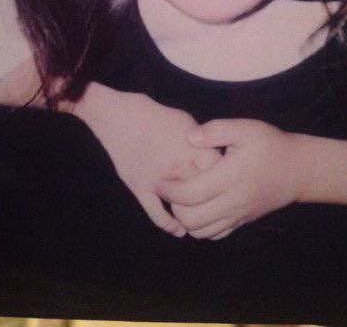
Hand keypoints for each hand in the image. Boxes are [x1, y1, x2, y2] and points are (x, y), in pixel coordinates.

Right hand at [74, 85, 219, 236]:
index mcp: (193, 148)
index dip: (225, 178)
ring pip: (183, 206)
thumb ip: (202, 142)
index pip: (219, 171)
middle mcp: (179, 166)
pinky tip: (179, 230)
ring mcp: (159, 179)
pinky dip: (169, 224)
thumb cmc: (156, 116)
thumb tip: (215, 157)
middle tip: (215, 203)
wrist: (120, 116)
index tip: (226, 182)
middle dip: (211, 197)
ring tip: (200, 219)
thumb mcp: (187, 122)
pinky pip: (157, 214)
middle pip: (204, 191)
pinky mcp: (140, 187)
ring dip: (192, 214)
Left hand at [157, 119, 312, 239]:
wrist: (298, 170)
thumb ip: (216, 131)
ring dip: (185, 219)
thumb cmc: (270, 145)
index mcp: (231, 177)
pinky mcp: (243, 221)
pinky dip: (200, 227)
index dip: (170, 189)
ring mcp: (239, 215)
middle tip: (168, 189)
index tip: (159, 179)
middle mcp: (234, 201)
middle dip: (174, 207)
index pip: (191, 193)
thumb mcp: (245, 128)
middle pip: (192, 219)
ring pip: (201, 232)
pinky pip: (215, 235)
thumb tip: (189, 138)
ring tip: (181, 198)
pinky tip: (198, 207)